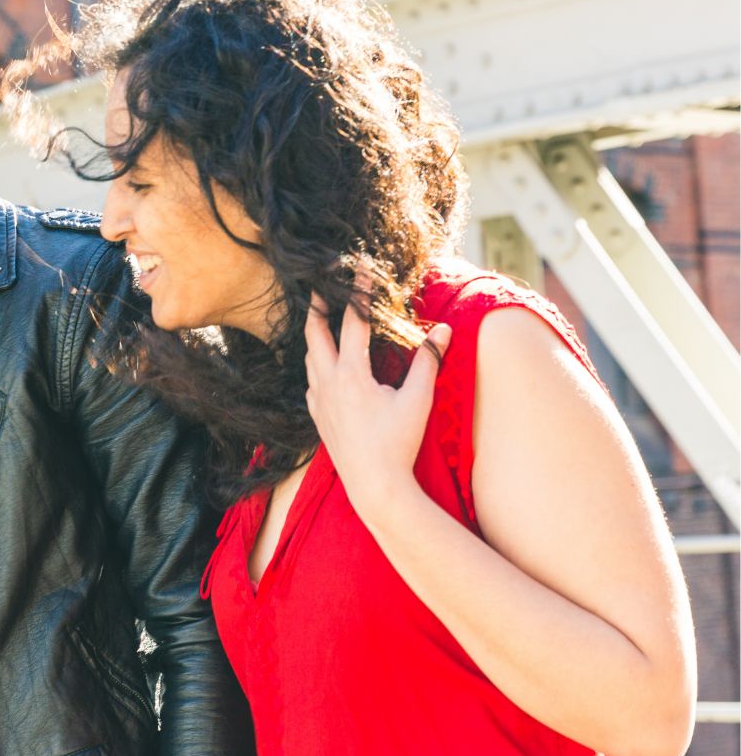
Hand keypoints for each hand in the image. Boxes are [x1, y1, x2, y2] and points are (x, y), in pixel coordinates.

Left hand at [303, 297, 451, 523]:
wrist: (375, 486)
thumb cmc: (398, 443)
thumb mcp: (418, 400)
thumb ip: (429, 361)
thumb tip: (444, 329)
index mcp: (351, 374)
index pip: (353, 322)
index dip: (357, 293)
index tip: (357, 268)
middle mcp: (327, 383)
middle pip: (315, 334)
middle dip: (318, 307)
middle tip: (320, 286)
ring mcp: (318, 400)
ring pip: (310, 357)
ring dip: (315, 336)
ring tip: (320, 319)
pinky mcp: (317, 416)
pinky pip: (311, 381)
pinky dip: (316, 364)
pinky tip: (324, 365)